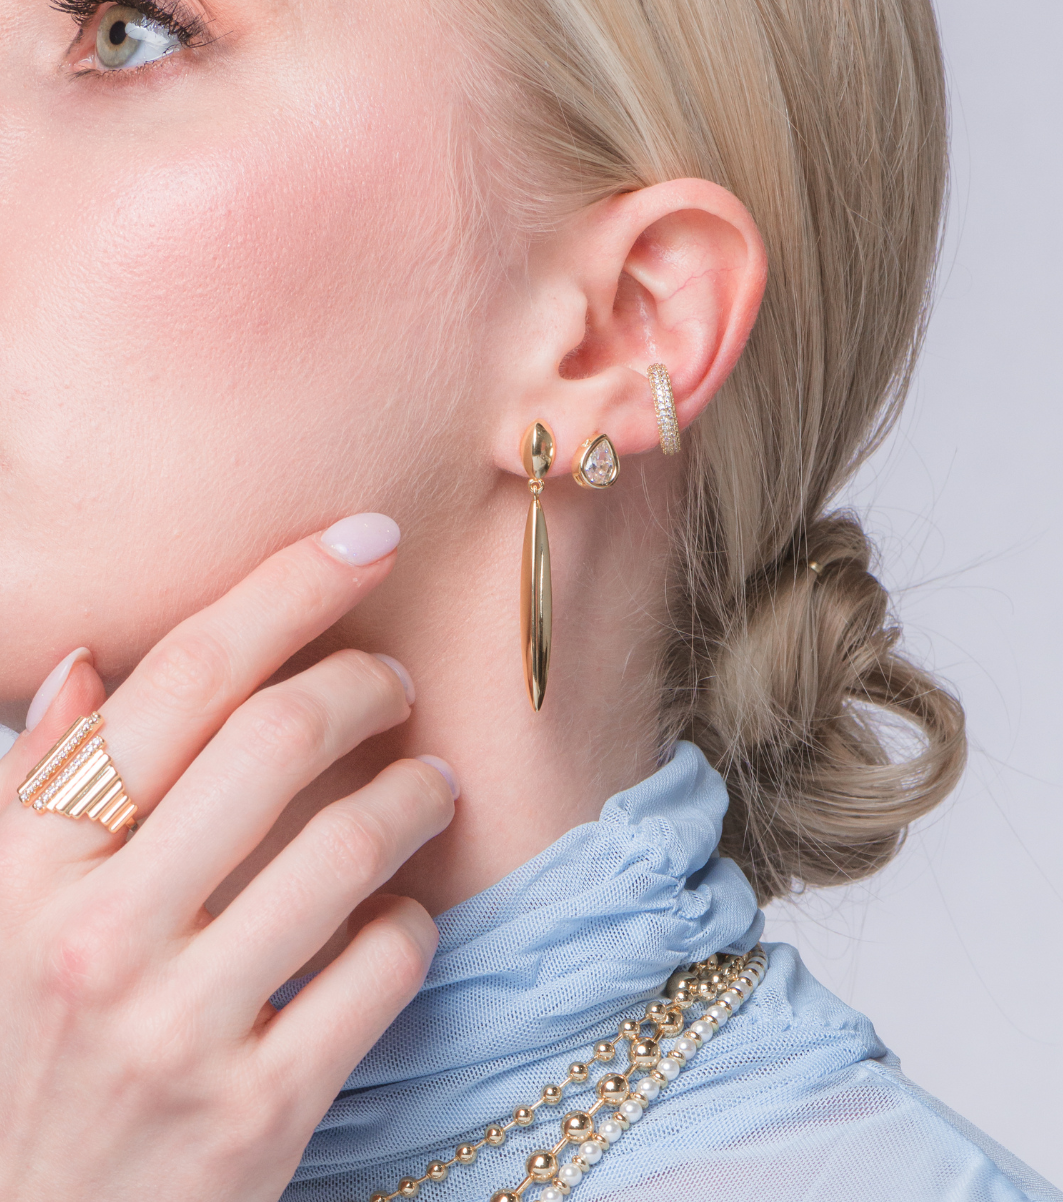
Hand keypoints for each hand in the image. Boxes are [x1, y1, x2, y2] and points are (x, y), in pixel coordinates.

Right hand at [0, 517, 455, 1201]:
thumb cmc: (25, 1058)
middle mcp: (93, 936)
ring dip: (413, 793)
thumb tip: (90, 663)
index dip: (287, 586)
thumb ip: (37, 789)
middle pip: (275, 737)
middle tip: (398, 680)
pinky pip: (381, 969)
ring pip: (347, 845)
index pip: (178, 676)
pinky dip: (412, 923)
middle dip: (364, 681)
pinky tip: (403, 916)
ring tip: (430, 785)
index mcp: (27, 868)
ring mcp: (176, 1030)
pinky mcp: (256, 1115)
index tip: (365, 540)